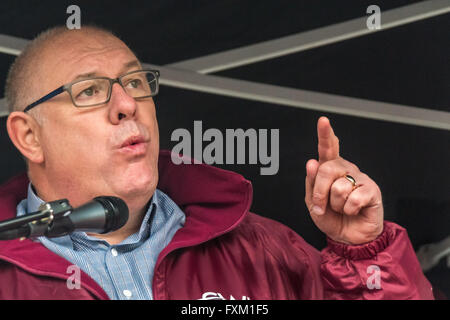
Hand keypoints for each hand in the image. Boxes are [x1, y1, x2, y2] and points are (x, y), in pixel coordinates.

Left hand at [304, 117, 383, 244]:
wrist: (348, 238)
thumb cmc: (331, 217)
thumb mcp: (313, 203)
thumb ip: (311, 183)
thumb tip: (311, 162)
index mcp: (330, 169)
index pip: (327, 148)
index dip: (325, 134)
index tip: (323, 121)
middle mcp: (346, 169)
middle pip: (326, 169)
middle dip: (319, 192)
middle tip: (321, 205)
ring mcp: (360, 178)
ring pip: (339, 187)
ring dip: (335, 204)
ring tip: (341, 208)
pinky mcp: (372, 190)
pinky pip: (354, 198)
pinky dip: (348, 210)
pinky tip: (353, 211)